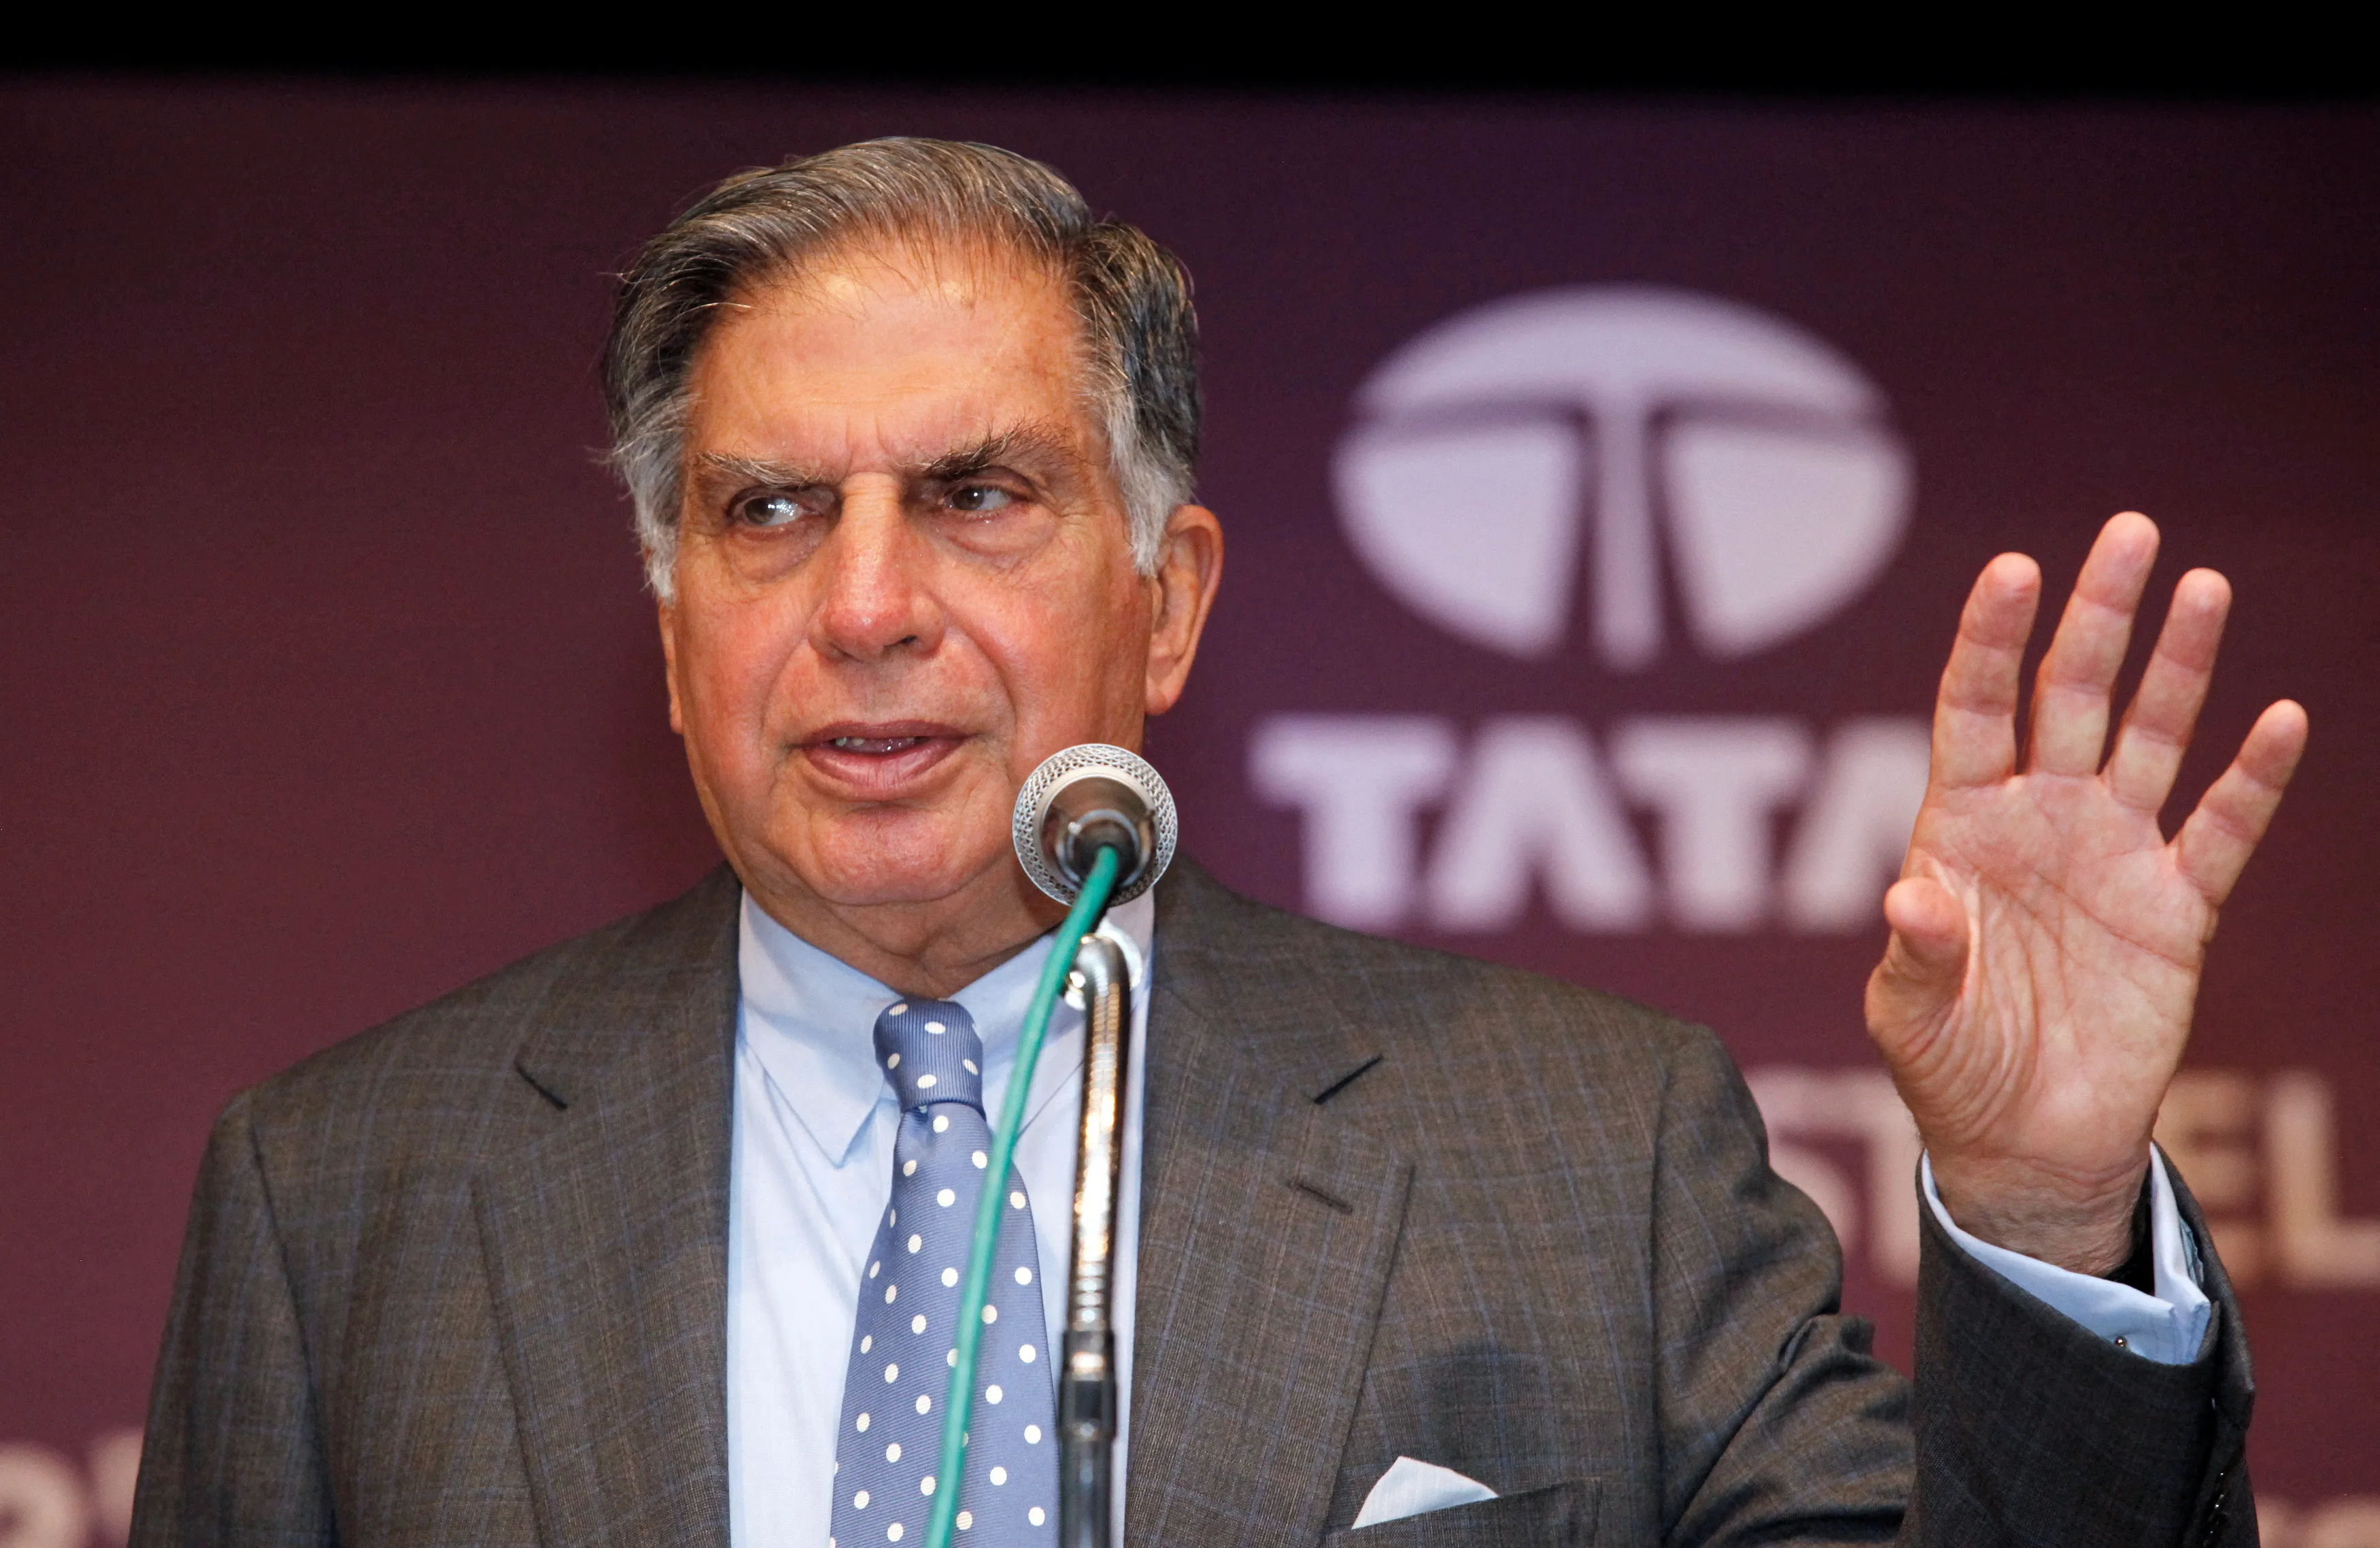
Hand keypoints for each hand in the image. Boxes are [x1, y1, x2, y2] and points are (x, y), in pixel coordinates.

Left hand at [1865, 513, 2307, 1272]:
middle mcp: (2040, 821)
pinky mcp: (2177, 909)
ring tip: (2205, 586)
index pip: (1975, 711)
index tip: (2013, 569)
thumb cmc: (1949, 1068)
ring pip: (2151, 739)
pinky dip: (2253, 778)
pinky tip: (2279, 717)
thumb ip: (1918, 956)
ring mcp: (2112, 855)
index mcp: (1961, 828)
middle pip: (2069, 696)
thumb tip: (1909, 901)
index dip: (1992, 641)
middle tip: (2131, 532)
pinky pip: (2221, 830)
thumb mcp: (1913, 1018)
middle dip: (2097, 616)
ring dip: (2179, 667)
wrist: (2025, 1142)